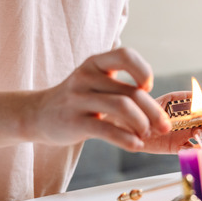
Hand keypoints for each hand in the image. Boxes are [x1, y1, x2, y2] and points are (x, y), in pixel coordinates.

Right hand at [29, 47, 171, 150]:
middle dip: (153, 111)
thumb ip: (121, 87)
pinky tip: (136, 145)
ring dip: (142, 124)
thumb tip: (158, 110)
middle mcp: (86, 76)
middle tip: (163, 125)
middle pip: (130, 91)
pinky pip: (106, 130)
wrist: (38, 114)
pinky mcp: (74, 122)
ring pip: (122, 107)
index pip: (125, 55)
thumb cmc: (78, 99)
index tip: (148, 87)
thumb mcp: (95, 82)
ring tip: (146, 134)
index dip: (143, 70)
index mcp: (95, 63)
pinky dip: (126, 139)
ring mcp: (78, 98)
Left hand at [137, 90, 201, 153]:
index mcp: (184, 103)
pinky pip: (193, 149)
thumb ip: (171, 103)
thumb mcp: (156, 103)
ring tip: (196, 134)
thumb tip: (188, 104)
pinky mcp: (180, 146)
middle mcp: (189, 117)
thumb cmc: (142, 111)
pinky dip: (197, 150)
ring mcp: (186, 132)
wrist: (130, 129)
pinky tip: (194, 148)